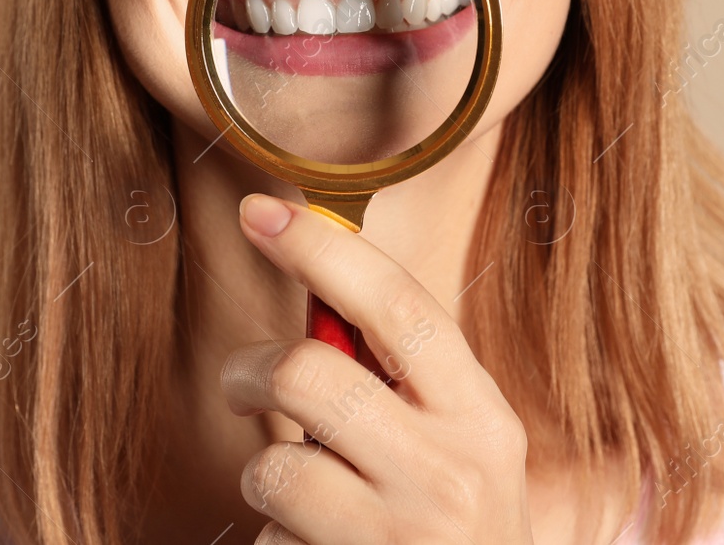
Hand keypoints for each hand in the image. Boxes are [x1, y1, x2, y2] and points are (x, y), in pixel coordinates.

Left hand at [222, 192, 534, 544]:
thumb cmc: (454, 531)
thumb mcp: (457, 450)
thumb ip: (399, 381)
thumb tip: (315, 292)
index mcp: (482, 418)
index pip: (401, 306)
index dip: (323, 250)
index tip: (260, 212)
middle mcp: (453, 476)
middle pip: (309, 374)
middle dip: (248, 370)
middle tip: (241, 383)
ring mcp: (403, 539)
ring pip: (273, 466)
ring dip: (264, 475)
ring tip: (296, 497)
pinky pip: (269, 541)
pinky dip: (275, 544)